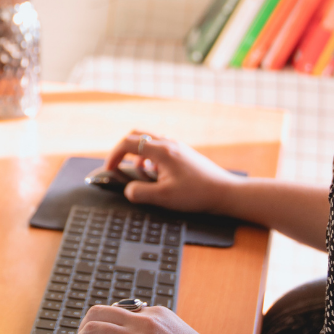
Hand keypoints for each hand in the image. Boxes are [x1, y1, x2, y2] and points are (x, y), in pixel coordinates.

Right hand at [102, 131, 239, 214]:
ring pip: (148, 139)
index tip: (109, 169)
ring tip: (139, 172)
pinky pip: (160, 146)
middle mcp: (168, 143)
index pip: (128, 143)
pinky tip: (155, 173)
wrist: (224, 193)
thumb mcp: (163, 198)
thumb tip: (128, 190)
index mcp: (161, 150)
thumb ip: (140, 193)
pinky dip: (149, 155)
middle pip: (136, 135)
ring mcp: (177, 146)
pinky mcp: (184, 153)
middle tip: (117, 166)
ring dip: (137, 152)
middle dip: (122, 149)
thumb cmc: (196, 194)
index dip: (113, 155)